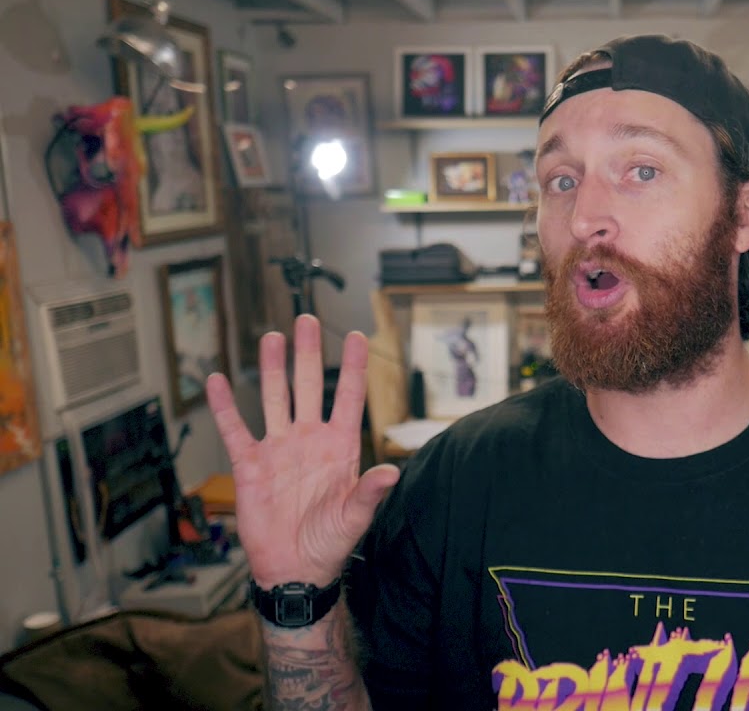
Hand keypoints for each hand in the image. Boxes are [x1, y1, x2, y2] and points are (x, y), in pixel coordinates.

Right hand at [206, 315, 400, 587]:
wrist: (294, 568)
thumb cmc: (330, 544)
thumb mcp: (355, 519)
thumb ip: (370, 493)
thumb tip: (391, 472)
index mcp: (340, 447)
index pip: (348, 398)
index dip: (354, 368)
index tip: (359, 336)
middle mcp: (309, 440)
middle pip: (308, 387)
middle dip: (309, 354)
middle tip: (307, 320)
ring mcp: (279, 449)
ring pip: (274, 398)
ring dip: (272, 368)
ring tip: (272, 337)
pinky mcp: (250, 465)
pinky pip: (235, 429)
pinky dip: (224, 406)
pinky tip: (216, 381)